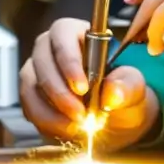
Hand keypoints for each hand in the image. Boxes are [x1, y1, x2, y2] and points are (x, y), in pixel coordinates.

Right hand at [19, 18, 159, 150]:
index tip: (82, 88)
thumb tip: (112, 93)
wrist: (116, 120)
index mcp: (78, 33)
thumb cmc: (123, 93)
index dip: (69, 60)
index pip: (63, 33)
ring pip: (31, 85)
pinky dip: (46, 122)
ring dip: (51, 110)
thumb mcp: (134, 87)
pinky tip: (67, 130)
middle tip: (80, 113)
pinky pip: (28, 107)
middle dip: (59, 91)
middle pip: (42, 60)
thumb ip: (128, 86)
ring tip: (77, 125)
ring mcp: (38, 71)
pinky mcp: (32, 96)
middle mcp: (52, 48)